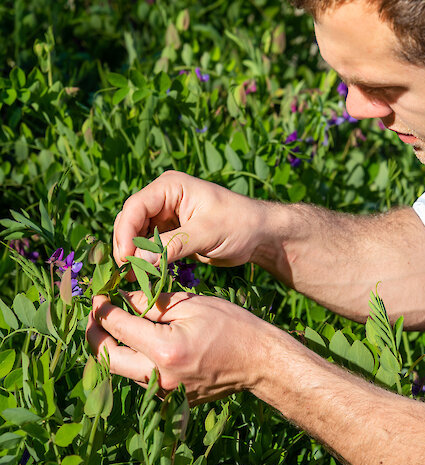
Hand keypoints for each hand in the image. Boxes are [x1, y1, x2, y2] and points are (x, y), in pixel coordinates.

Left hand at [85, 291, 277, 403]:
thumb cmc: (231, 326)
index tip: (98, 295)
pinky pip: (140, 378)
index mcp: (164, 350)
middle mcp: (159, 377)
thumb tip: (122, 297)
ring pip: (122, 370)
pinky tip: (139, 340)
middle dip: (95, 333)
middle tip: (96, 313)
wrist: (258, 361)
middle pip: (107, 358)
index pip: (118, 327)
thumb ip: (152, 302)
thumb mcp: (192, 304)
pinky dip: (133, 358)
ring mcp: (165, 393)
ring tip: (116, 323)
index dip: (102, 309)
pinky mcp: (171, 398)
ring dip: (113, 347)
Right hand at [113, 170, 264, 267]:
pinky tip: (146, 275)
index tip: (126, 259)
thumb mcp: (206, 233)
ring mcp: (166, 216)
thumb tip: (136, 261)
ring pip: (135, 236)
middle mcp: (164, 198)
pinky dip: (145, 260)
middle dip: (127, 246)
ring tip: (136, 278)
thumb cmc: (239, 224)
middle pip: (130, 221)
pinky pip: (148, 246)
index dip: (125, 233)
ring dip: (134, 256)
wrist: (260, 235)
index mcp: (171, 186)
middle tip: (128, 274)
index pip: (135, 207)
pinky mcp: (170, 233)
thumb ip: (171, 245)